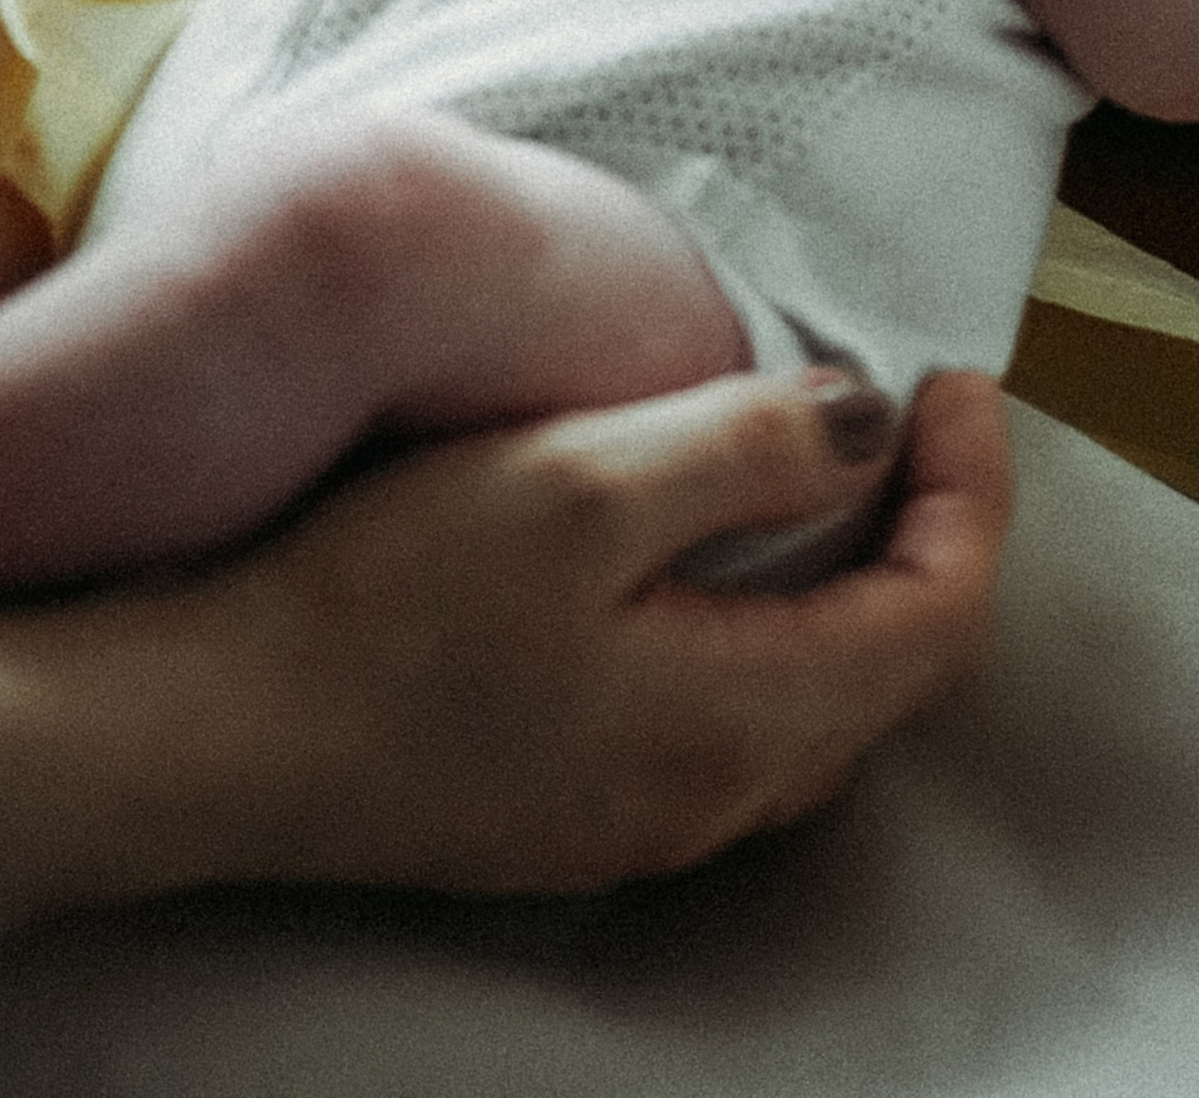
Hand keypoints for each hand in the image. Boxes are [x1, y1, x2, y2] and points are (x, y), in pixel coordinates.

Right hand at [226, 367, 1011, 893]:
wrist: (225, 734)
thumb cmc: (390, 604)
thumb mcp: (576, 484)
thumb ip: (744, 450)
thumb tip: (871, 424)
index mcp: (740, 720)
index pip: (940, 617)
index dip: (973, 491)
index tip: (958, 381)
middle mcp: (715, 797)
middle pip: (893, 670)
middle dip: (929, 533)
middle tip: (911, 413)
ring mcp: (643, 817)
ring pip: (814, 702)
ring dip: (849, 585)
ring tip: (828, 470)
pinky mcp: (575, 807)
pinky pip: (730, 720)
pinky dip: (768, 627)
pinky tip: (708, 560)